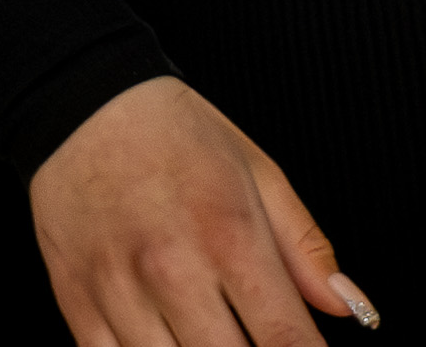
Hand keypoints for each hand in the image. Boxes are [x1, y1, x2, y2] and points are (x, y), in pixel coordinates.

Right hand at [27, 79, 373, 343]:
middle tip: (256, 339)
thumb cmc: (170, 133)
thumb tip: (348, 306)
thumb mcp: (256, 171)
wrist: (78, 103)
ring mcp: (118, 291)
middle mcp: (172, 269)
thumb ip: (305, 247)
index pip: (286, 340)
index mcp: (228, 235)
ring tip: (210, 337)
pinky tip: (166, 343)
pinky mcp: (77, 303)